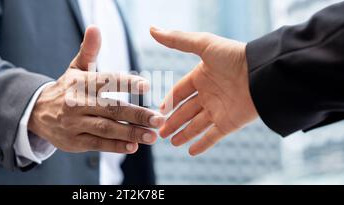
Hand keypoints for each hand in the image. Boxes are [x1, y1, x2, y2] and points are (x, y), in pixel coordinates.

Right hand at [28, 26, 164, 153]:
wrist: (37, 112)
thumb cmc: (67, 88)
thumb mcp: (75, 68)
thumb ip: (89, 50)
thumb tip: (94, 28)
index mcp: (81, 83)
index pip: (106, 81)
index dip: (126, 83)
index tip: (147, 86)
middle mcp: (76, 103)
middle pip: (110, 109)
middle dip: (136, 115)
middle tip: (158, 119)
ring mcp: (74, 124)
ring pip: (105, 128)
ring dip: (130, 133)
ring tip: (152, 135)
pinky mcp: (74, 142)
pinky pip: (97, 144)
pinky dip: (115, 146)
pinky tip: (133, 146)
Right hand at [150, 27, 258, 155]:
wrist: (262, 75)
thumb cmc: (234, 57)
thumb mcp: (203, 45)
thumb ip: (178, 40)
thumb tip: (152, 29)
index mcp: (201, 77)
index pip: (180, 91)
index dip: (169, 101)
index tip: (158, 112)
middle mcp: (209, 94)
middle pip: (185, 111)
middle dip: (172, 122)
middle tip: (159, 132)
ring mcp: (219, 110)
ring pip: (196, 125)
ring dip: (184, 134)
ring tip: (171, 142)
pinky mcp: (229, 123)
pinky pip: (212, 136)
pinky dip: (202, 144)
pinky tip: (191, 152)